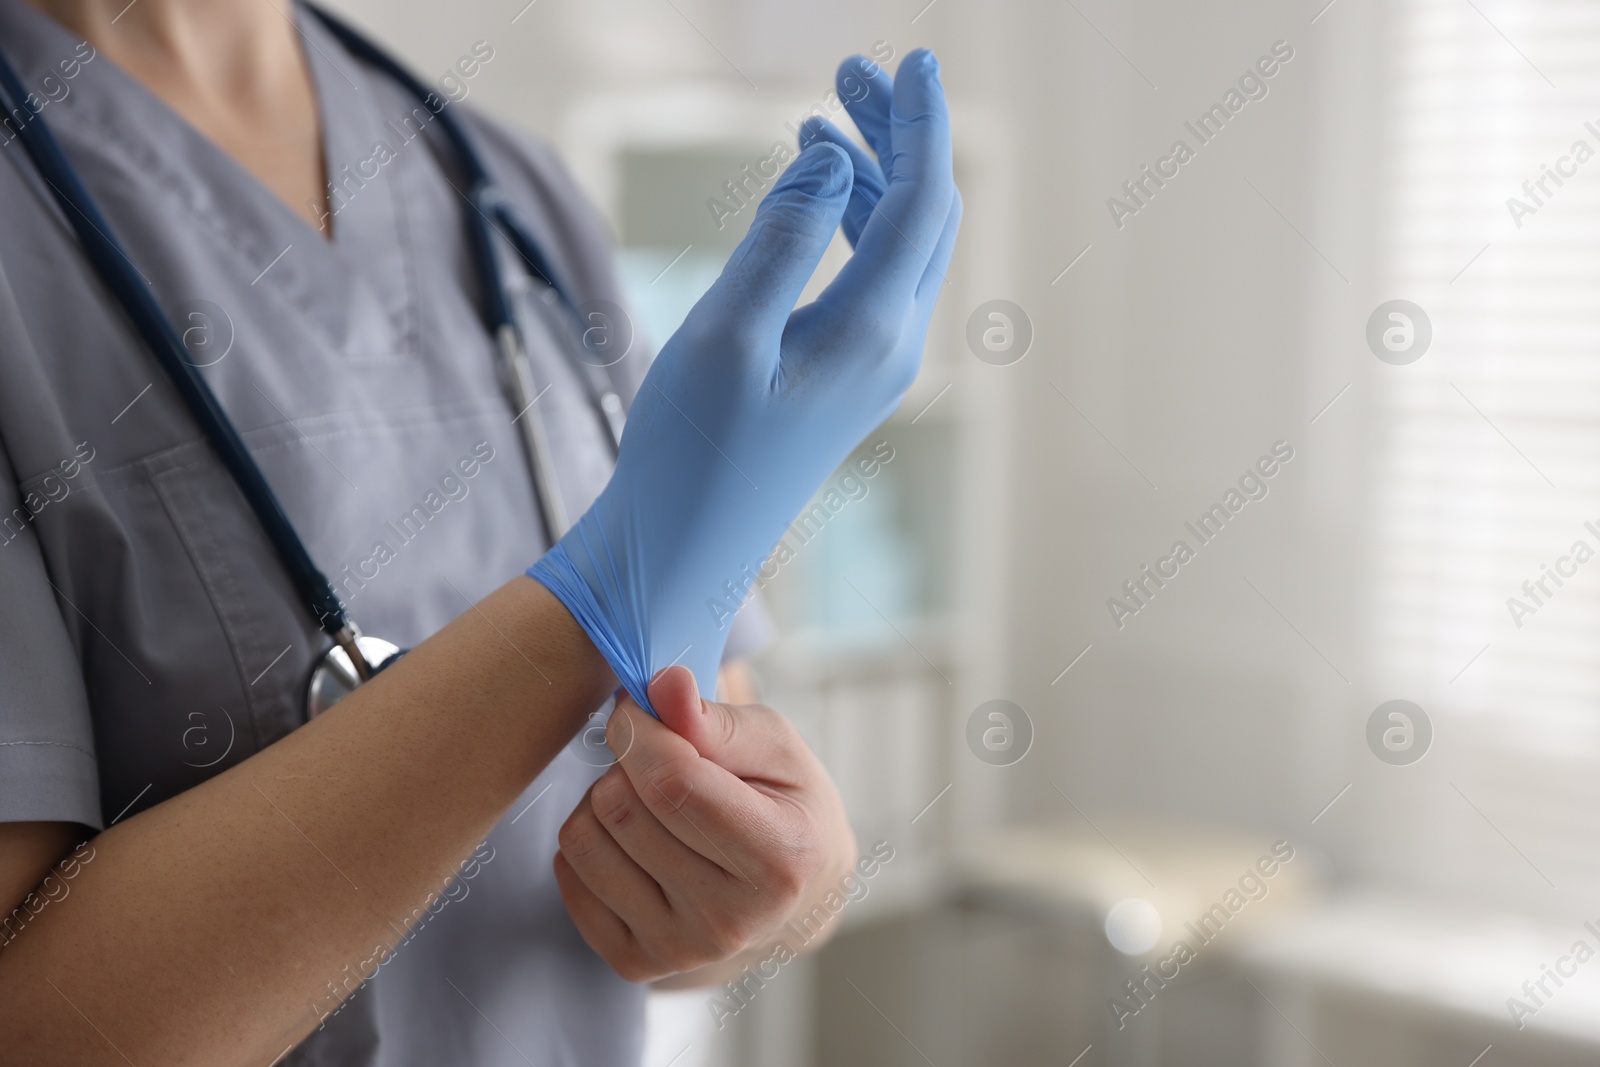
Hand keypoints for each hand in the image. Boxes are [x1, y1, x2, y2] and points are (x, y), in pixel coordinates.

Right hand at [530, 49, 959, 712]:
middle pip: (923, 215)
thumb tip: (833, 163)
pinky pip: (873, 278)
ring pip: (899, 245)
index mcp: (873, 331)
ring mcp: (874, 365)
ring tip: (822, 122)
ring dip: (873, 177)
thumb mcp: (724, 334)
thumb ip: (781, 240)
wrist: (683, 545)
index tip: (909, 59)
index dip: (921, 124)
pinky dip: (853, 222)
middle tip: (846, 74)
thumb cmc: (692, 451)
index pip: (923, 201)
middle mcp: (892, 346)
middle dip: (896, 138)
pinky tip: (816, 194)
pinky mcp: (846, 377)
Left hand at [553, 666, 856, 981]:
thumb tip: (663, 685)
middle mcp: (728, 921)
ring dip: (605, 798)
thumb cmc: (786, 805)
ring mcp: (677, 949)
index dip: (641, 729)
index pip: (671, 781)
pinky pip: (568, 872)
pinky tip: (636, 838)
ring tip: (651, 800)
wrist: (794, 894)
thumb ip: (718, 719)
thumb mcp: (777, 749)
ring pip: (584, 837)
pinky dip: (591, 839)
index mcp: (779, 861)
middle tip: (660, 760)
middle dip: (628, 762)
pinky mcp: (634, 962)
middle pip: (621, 807)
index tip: (642, 708)